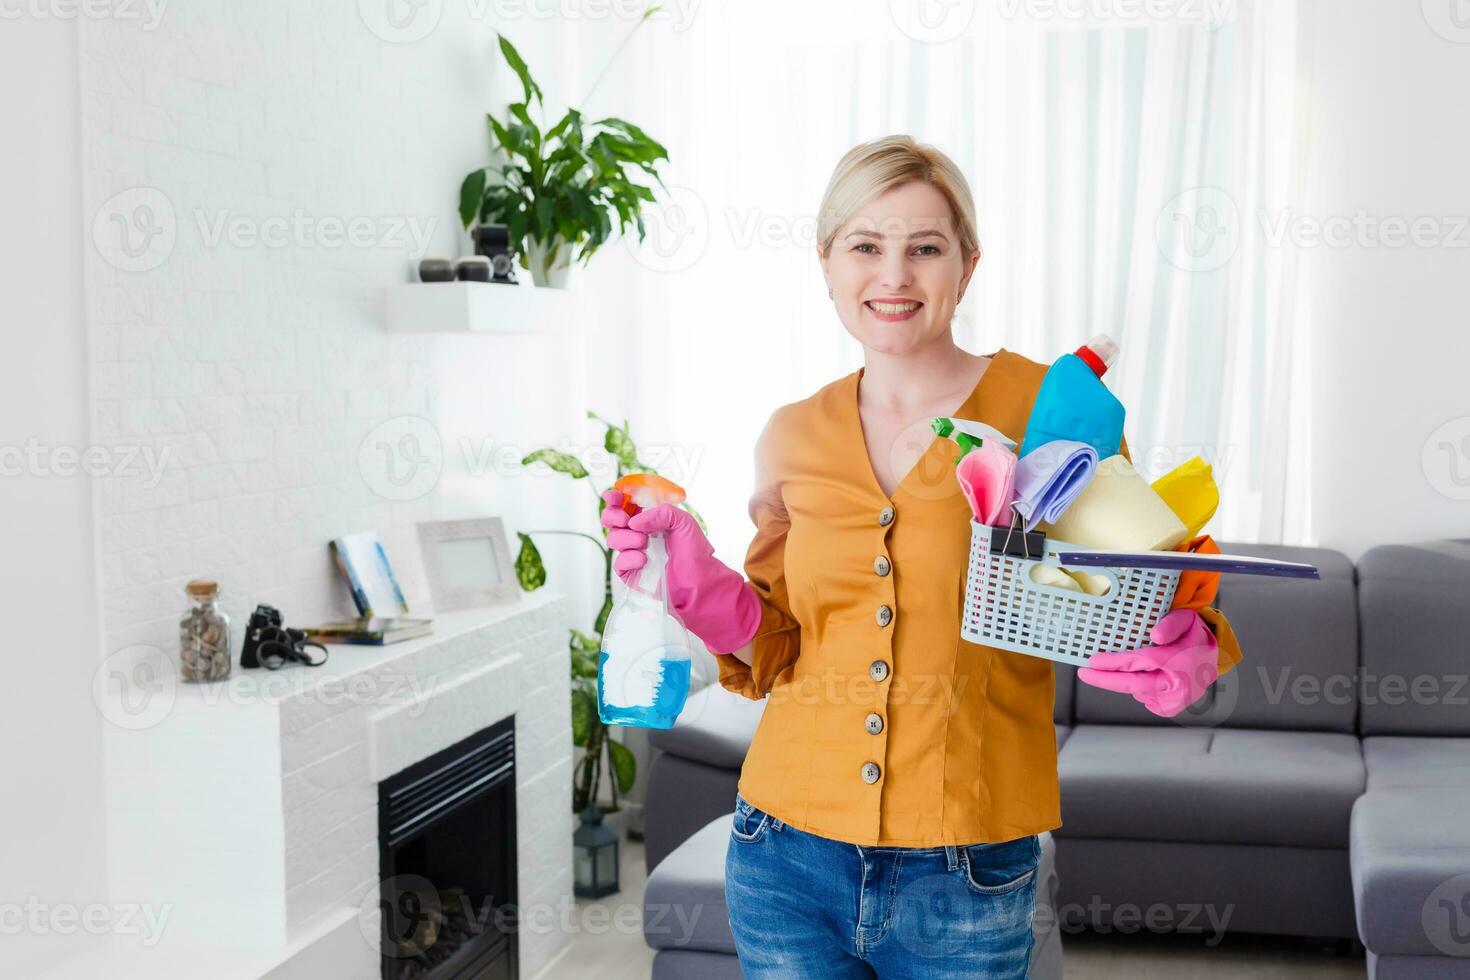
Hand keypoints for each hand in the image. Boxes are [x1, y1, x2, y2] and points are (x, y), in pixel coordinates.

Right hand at [600, 489, 760, 653]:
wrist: (698, 582)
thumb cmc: (694, 551)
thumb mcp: (684, 522)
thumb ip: (662, 513)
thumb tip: (634, 520)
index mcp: (649, 519)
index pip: (625, 505)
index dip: (616, 498)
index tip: (613, 497)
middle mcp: (638, 534)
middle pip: (611, 520)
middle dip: (613, 516)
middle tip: (625, 520)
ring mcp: (632, 553)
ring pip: (613, 539)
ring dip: (626, 538)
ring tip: (645, 543)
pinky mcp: (630, 572)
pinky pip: (618, 562)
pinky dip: (629, 558)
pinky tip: (644, 560)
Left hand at [1076, 608, 1217, 717]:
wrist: (1212, 659)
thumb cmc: (1194, 636)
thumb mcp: (1187, 620)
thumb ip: (1171, 623)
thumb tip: (1154, 635)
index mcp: (1181, 662)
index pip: (1142, 662)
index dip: (1115, 662)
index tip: (1092, 661)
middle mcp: (1179, 686)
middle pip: (1134, 684)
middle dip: (1105, 680)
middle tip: (1084, 674)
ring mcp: (1175, 701)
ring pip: (1136, 692)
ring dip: (1123, 680)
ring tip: (1123, 666)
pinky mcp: (1169, 709)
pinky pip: (1142, 698)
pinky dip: (1136, 687)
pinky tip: (1143, 675)